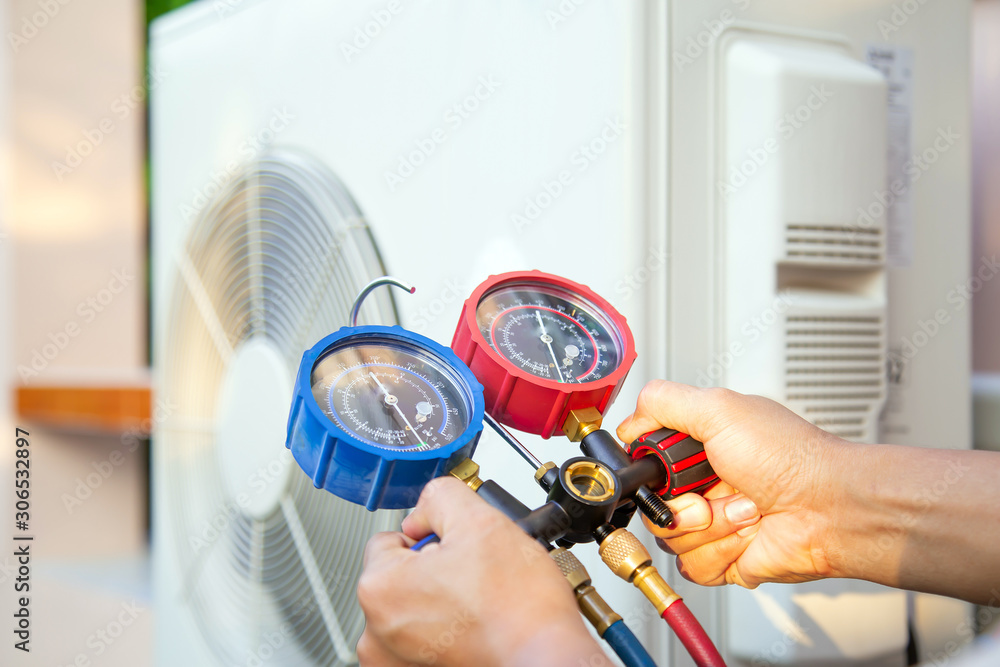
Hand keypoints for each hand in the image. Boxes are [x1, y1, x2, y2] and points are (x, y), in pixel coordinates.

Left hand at [357, 477, 602, 666]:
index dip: (430, 535)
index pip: (390, 538)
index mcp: (379, 590)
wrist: (547, 656)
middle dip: (435, 568)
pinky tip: (476, 624)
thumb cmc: (518, 607)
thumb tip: (425, 509)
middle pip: (402, 573)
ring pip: (417, 602)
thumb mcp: (480, 520)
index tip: (459, 550)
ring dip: (443, 598)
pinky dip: (448, 627)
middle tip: (475, 576)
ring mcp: (396, 657)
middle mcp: (377, 631)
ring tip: (479, 601)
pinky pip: (426, 633)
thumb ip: (440, 497)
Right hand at [617, 380, 847, 588]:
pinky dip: (722, 550)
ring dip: (710, 525)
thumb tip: (628, 424)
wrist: (829, 508)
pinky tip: (749, 532)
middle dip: (682, 501)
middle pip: (651, 504)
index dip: (649, 469)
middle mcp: (703, 485)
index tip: (666, 468)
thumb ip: (663, 402)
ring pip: (670, 538)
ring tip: (745, 508)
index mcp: (698, 448)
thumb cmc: (789, 457)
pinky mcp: (723, 558)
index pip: (645, 462)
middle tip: (714, 488)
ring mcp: (713, 523)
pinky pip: (693, 566)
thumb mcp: (719, 408)